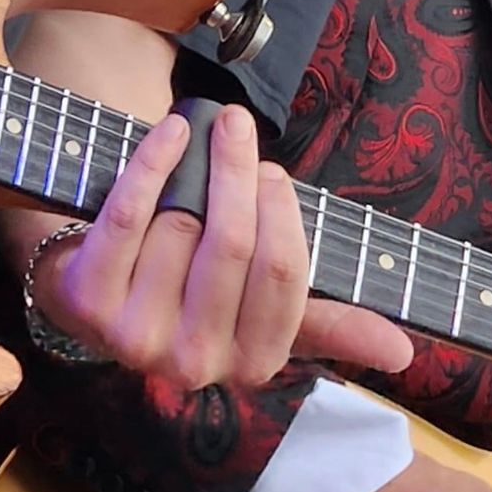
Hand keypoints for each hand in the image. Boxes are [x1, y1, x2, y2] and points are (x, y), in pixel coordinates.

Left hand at [33, 107, 413, 388]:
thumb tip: (403, 351)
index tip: (273, 173)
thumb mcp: (268, 308)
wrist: (105, 296)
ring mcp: (136, 339)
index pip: (285, 274)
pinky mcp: (87, 305)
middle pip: (232, 245)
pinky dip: (152, 163)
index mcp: (253, 363)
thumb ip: (333, 321)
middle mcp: (194, 364)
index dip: (281, 211)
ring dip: (192, 171)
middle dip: (239, 173)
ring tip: (196, 148)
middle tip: (240, 126)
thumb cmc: (201, 287)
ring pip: (180, 227)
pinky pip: (127, 217)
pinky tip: (171, 134)